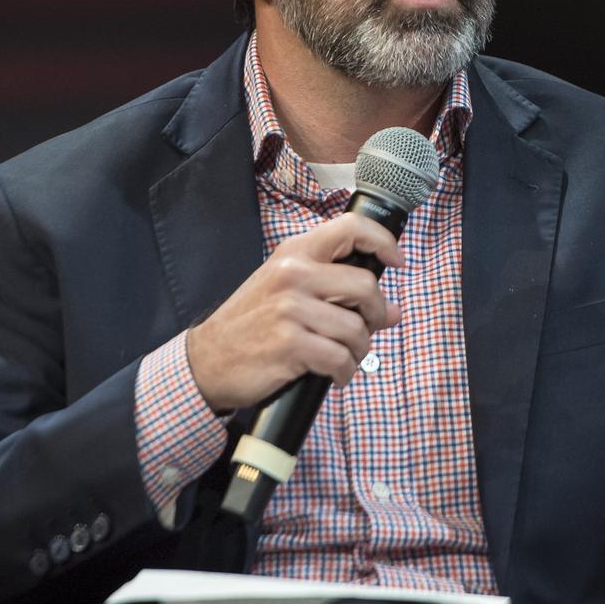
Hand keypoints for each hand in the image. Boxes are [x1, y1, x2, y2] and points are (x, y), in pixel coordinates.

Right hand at [186, 213, 403, 411]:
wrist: (208, 359)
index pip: (351, 229)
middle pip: (366, 286)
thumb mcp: (288, 293)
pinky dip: (344, 372)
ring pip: (357, 329)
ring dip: (359, 351)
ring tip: (344, 358)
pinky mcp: (289, 344)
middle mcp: (293, 273)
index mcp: (295, 253)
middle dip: (375, 315)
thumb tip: (394, 310)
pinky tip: (334, 374)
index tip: (396, 261)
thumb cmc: (251, 324)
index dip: (383, 242)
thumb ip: (338, 293)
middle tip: (365, 330)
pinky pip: (340, 359)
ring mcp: (290, 309)